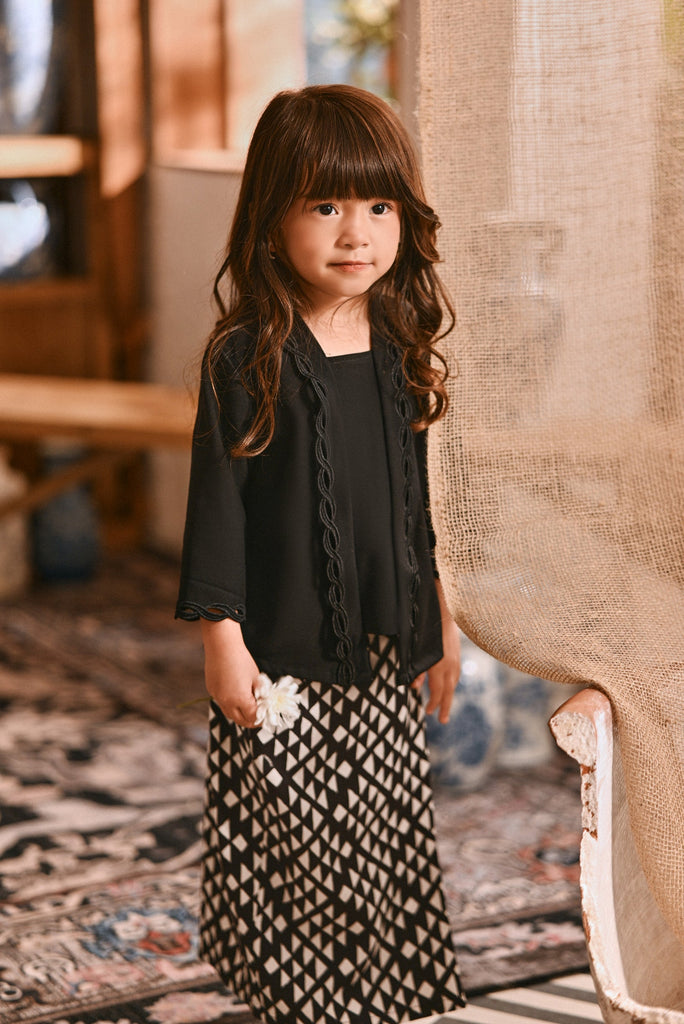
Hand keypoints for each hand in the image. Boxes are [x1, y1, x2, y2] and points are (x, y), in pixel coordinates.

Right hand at [201, 617, 259, 726]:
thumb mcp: (256, 678)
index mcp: (240, 699)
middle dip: (250, 721)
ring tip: (248, 709)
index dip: (261, 719)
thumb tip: (263, 703)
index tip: (266, 716)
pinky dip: (230, 705)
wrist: (222, 646)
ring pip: (229, 714)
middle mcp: (227, 701)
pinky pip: (222, 703)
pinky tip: (236, 696)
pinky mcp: (211, 691)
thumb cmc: (242, 660)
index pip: (253, 717)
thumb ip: (259, 694)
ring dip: (239, 715)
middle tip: (259, 718)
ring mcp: (217, 697)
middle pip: (240, 721)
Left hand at [412, 580, 460, 722]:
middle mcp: (450, 664)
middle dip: (445, 706)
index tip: (427, 713)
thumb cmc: (423, 628)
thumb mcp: (414, 650)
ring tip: (444, 704)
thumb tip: (415, 686)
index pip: (438, 691)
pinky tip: (449, 683)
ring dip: (449, 694)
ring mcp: (455, 657)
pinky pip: (456, 672)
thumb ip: (415, 669)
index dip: (433, 704)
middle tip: (443, 720)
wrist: (442, 607)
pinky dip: (452, 682)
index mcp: (439, 665)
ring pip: (454, 681)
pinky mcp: (456, 651)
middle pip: (449, 690)